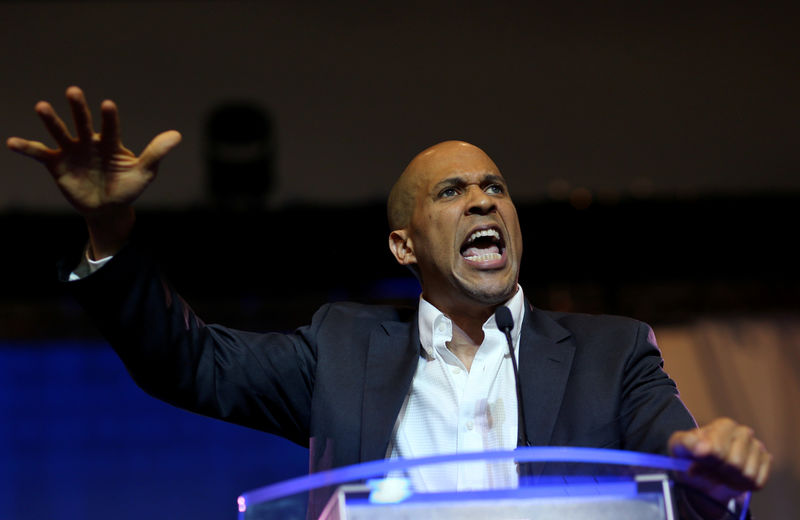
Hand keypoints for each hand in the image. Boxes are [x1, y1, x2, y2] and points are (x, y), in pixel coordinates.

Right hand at [7, 86, 180, 255]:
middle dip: (79, 108)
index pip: (111, 127)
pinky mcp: (56, 164)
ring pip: (60, 132)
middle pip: (83, 122)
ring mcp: (72, 151)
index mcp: (111, 142)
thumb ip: (156, 153)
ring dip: (51, 121)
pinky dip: (26, 148)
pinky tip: (12, 142)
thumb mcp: (145, 173)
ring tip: (41, 106)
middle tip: (73, 91)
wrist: (108, 209)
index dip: (109, 117)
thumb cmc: (128, 187)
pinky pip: (40, 153)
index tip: (108, 105)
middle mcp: (89, 142)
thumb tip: (177, 135)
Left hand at [668, 417, 771, 503]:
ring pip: (747, 474)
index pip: (718, 449)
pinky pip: (757, 481)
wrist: (703, 477)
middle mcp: (743, 433)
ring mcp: (757, 447)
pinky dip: (743, 485)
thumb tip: (701, 448)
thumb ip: (686, 443)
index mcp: (724, 425)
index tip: (701, 459)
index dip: (707, 460)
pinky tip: (734, 478)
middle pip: (735, 463)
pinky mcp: (765, 464)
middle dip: (719, 470)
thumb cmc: (690, 458)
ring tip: (721, 472)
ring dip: (730, 479)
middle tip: (711, 468)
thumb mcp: (679, 447)